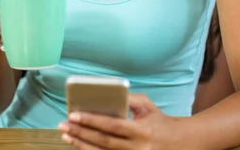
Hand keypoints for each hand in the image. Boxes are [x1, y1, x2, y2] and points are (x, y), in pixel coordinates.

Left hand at [59, 93, 180, 149]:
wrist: (176, 143)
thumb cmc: (159, 121)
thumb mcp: (147, 106)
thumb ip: (129, 99)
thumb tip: (107, 94)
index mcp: (141, 131)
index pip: (112, 126)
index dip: (92, 121)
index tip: (74, 115)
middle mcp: (136, 148)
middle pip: (102, 142)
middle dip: (81, 133)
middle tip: (64, 125)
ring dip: (81, 144)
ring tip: (66, 136)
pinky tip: (79, 145)